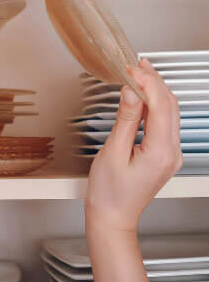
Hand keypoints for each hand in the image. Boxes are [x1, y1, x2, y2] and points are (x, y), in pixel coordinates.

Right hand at [84, 58, 181, 281]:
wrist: (113, 216)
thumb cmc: (109, 191)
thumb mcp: (112, 152)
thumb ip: (125, 120)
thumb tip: (132, 93)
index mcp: (161, 151)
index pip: (161, 105)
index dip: (147, 82)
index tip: (130, 68)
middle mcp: (171, 152)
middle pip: (170, 105)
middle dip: (153, 81)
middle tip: (134, 65)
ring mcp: (170, 153)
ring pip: (170, 111)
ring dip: (155, 90)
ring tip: (138, 72)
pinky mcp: (163, 153)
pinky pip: (164, 122)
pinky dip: (154, 103)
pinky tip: (142, 95)